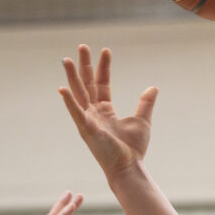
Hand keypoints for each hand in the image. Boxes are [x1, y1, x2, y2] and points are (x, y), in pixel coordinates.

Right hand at [59, 45, 158, 175]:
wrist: (129, 167)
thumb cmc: (133, 148)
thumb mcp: (142, 120)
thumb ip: (145, 103)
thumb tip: (153, 87)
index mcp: (105, 110)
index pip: (102, 83)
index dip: (103, 67)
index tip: (106, 50)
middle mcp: (94, 113)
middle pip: (87, 84)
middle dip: (84, 65)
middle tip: (82, 46)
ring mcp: (88, 121)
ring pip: (78, 94)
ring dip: (71, 77)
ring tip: (66, 60)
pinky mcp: (87, 130)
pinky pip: (76, 113)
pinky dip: (69, 101)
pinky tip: (61, 88)